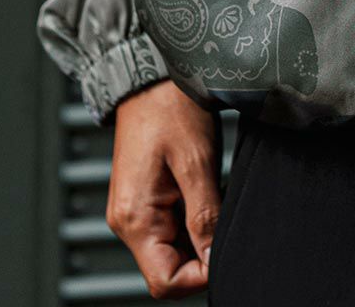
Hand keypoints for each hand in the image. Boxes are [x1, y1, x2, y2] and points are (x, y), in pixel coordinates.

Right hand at [107, 80, 220, 298]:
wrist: (150, 74)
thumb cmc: (170, 107)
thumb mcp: (196, 162)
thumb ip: (204, 216)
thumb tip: (213, 260)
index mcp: (134, 218)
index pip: (163, 281)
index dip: (199, 276)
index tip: (227, 250)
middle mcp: (127, 221)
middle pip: (167, 268)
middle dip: (202, 254)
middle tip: (227, 219)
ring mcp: (134, 209)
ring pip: (170, 248)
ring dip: (198, 235)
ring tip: (217, 199)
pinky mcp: (143, 197)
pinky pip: (169, 226)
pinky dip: (192, 220)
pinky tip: (208, 193)